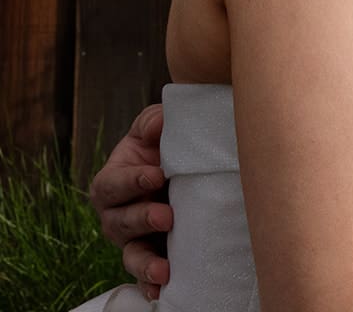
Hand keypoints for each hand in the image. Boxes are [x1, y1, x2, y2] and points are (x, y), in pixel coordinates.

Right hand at [88, 103, 172, 299]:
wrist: (180, 171)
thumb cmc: (160, 147)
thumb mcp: (153, 129)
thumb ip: (152, 122)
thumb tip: (159, 122)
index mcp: (112, 182)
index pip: (112, 184)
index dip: (131, 181)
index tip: (156, 175)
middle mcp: (116, 215)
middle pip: (119, 222)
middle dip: (142, 219)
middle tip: (167, 216)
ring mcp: (132, 240)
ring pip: (131, 254)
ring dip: (145, 262)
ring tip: (163, 267)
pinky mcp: (151, 257)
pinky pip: (144, 277)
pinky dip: (150, 285)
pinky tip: (161, 290)